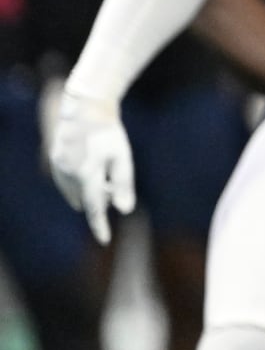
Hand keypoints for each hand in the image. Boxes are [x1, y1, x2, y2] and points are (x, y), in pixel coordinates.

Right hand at [47, 87, 135, 244]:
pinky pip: (67, 183)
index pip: (94, 207)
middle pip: (84, 200)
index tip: (105, 241)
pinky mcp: (55, 161)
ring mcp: (58, 167)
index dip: (99, 225)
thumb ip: (123, 184)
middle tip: (113, 188)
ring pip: (74, 193)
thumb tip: (125, 210)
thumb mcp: (123, 158)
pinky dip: (78, 186)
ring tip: (104, 177)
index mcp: (87, 173)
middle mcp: (68, 172)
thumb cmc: (110, 134)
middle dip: (99, 201)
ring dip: (88, 193)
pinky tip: (90, 177)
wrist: (87, 108)